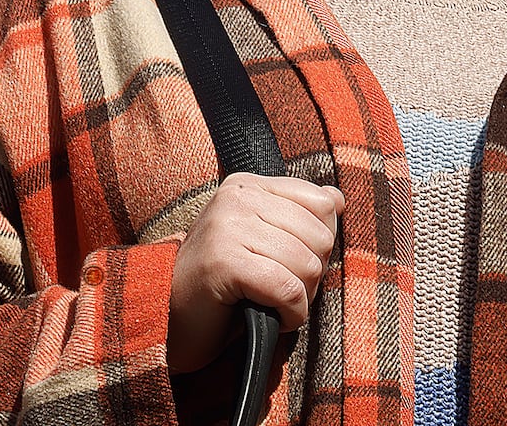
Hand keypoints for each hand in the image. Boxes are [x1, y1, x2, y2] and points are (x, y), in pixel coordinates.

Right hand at [168, 173, 343, 372]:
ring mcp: (228, 227)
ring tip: (270, 303)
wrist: (168, 320)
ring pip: (307, 265)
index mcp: (248, 186)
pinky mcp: (224, 262)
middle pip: (320, 236)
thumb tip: (337, 198)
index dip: (320, 244)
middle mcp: (237, 198)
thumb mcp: (263, 241)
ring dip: (300, 299)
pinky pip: (288, 289)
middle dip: (311, 275)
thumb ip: (300, 216)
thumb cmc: (222, 286)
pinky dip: (291, 314)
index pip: (321, 203)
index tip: (289, 264)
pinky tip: (272, 317)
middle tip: (278, 290)